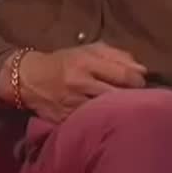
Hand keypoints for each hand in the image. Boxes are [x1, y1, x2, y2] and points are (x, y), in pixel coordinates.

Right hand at [5, 42, 146, 122]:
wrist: (29, 79)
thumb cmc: (65, 62)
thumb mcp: (89, 50)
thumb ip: (118, 56)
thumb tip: (143, 69)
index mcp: (87, 63)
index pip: (124, 74)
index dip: (138, 80)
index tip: (140, 83)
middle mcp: (80, 83)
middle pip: (118, 95)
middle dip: (132, 97)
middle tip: (136, 97)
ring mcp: (72, 103)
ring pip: (106, 111)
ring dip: (118, 110)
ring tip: (123, 108)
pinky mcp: (65, 120)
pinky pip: (90, 122)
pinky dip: (101, 120)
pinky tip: (105, 118)